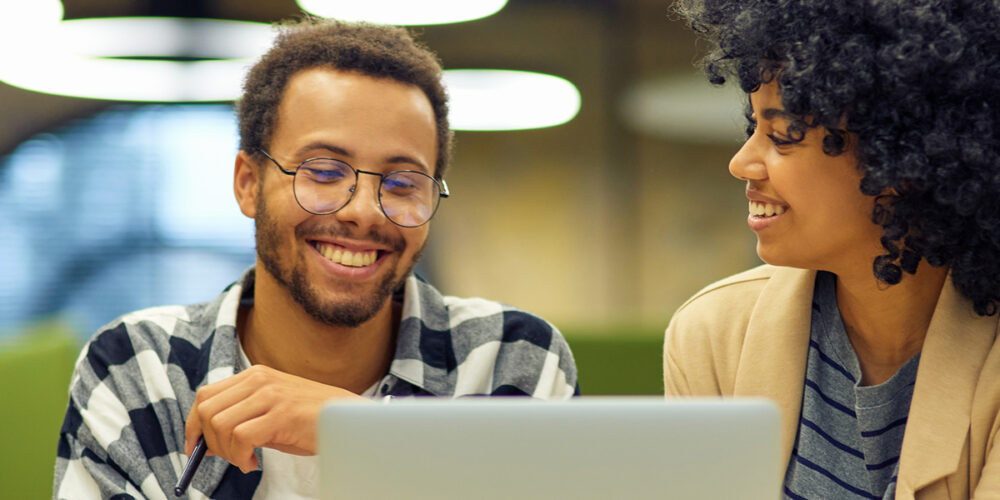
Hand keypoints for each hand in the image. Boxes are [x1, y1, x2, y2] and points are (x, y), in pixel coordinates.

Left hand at [184, 364, 365, 472]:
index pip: (206, 395)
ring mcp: (270, 395)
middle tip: (227, 457)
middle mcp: (259, 380)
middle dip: (207, 441)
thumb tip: (205, 442)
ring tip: (245, 459)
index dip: (193, 424)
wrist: (349, 421)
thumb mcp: (271, 412)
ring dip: (226, 452)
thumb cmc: (311, 421)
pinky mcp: (281, 413)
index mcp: (255, 375)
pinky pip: (240, 437)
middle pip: (206, 410)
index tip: (194, 447)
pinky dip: (240, 457)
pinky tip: (254, 462)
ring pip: (219, 425)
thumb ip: (242, 417)